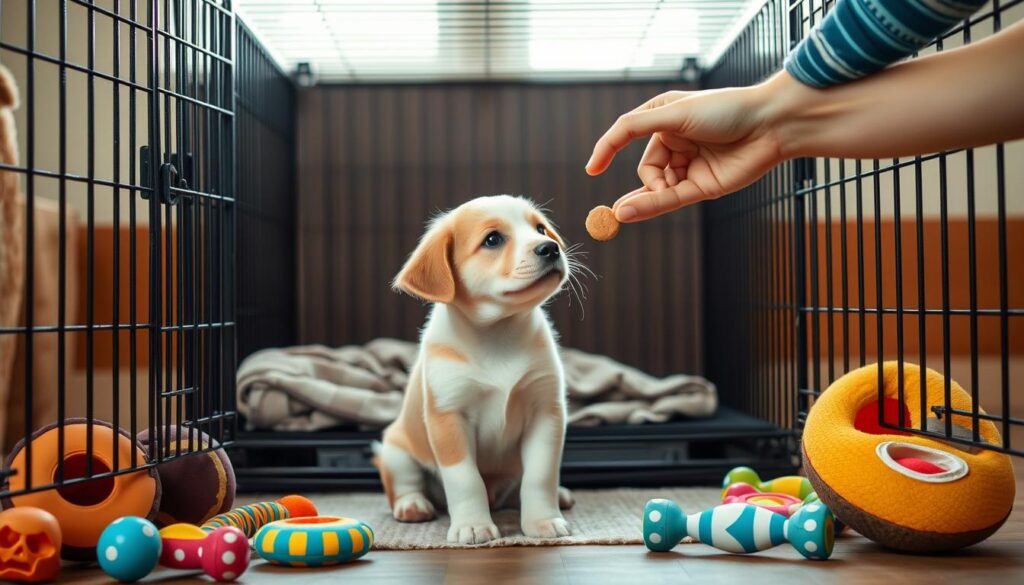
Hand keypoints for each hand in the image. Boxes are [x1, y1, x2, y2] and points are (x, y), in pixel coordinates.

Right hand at [585, 74, 796, 222]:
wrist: (771, 125)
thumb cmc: (726, 108)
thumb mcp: (672, 112)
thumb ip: (632, 128)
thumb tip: (601, 151)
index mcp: (666, 118)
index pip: (629, 136)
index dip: (609, 151)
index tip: (591, 169)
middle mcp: (677, 142)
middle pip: (647, 168)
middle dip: (645, 180)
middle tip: (631, 196)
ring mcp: (690, 166)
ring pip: (658, 188)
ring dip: (643, 199)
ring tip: (622, 212)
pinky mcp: (703, 187)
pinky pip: (671, 199)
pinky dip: (651, 206)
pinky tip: (629, 212)